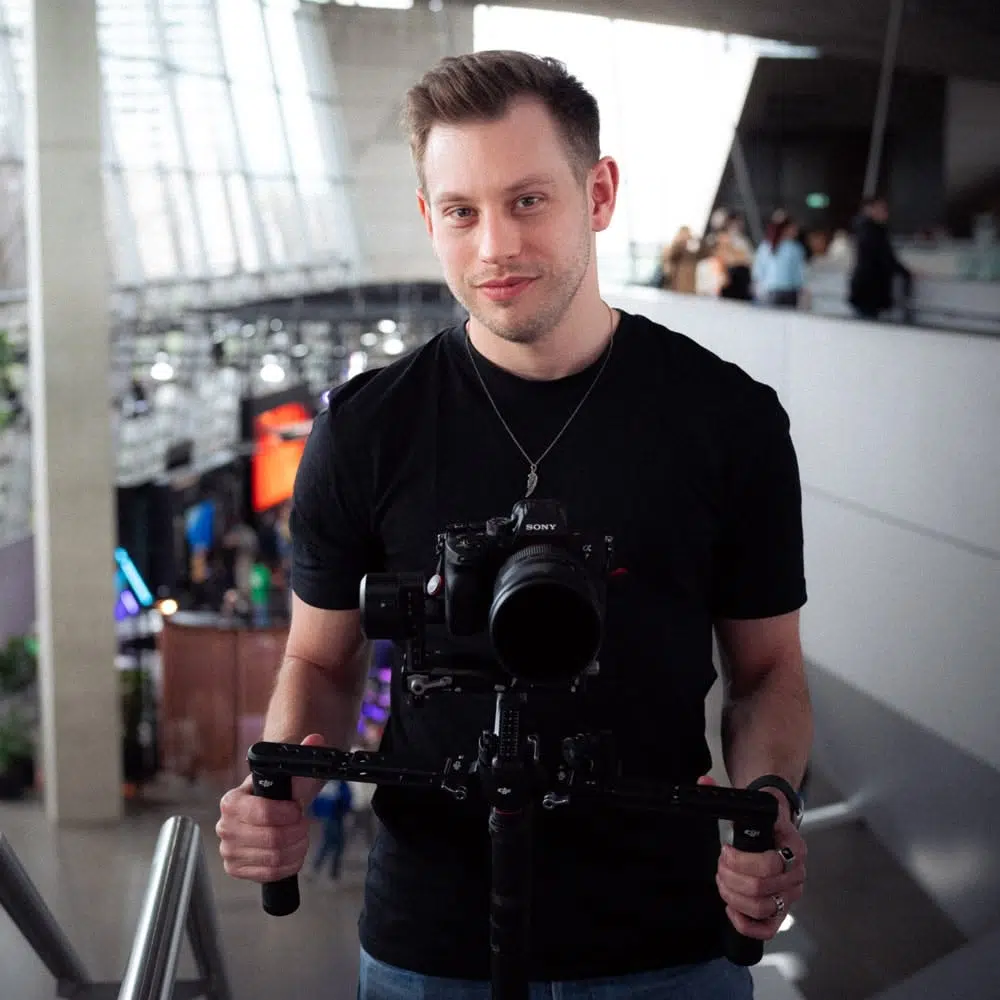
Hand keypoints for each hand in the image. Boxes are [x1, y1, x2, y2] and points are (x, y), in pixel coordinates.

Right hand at [216, 733, 326, 882]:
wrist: (270, 808)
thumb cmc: (277, 791)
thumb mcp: (288, 773)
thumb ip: (301, 755)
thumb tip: (315, 739)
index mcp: (231, 801)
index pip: (262, 813)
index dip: (288, 813)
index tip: (298, 808)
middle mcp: (224, 827)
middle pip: (272, 839)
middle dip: (297, 831)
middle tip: (303, 822)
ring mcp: (229, 851)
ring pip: (275, 858)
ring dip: (297, 847)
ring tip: (300, 835)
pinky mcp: (237, 869)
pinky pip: (270, 874)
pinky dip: (290, 864)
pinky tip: (293, 851)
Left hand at [699, 775, 807, 940]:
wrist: (777, 830)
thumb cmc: (764, 822)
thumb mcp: (749, 806)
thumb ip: (724, 794)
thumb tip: (703, 782)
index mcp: (794, 846)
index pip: (770, 863)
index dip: (740, 860)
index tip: (725, 849)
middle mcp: (797, 873)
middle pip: (760, 887)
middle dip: (731, 876)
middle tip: (721, 865)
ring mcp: (790, 895)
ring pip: (761, 908)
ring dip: (733, 895)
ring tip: (723, 881)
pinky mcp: (782, 911)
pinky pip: (767, 928)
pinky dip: (745, 922)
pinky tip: (732, 907)